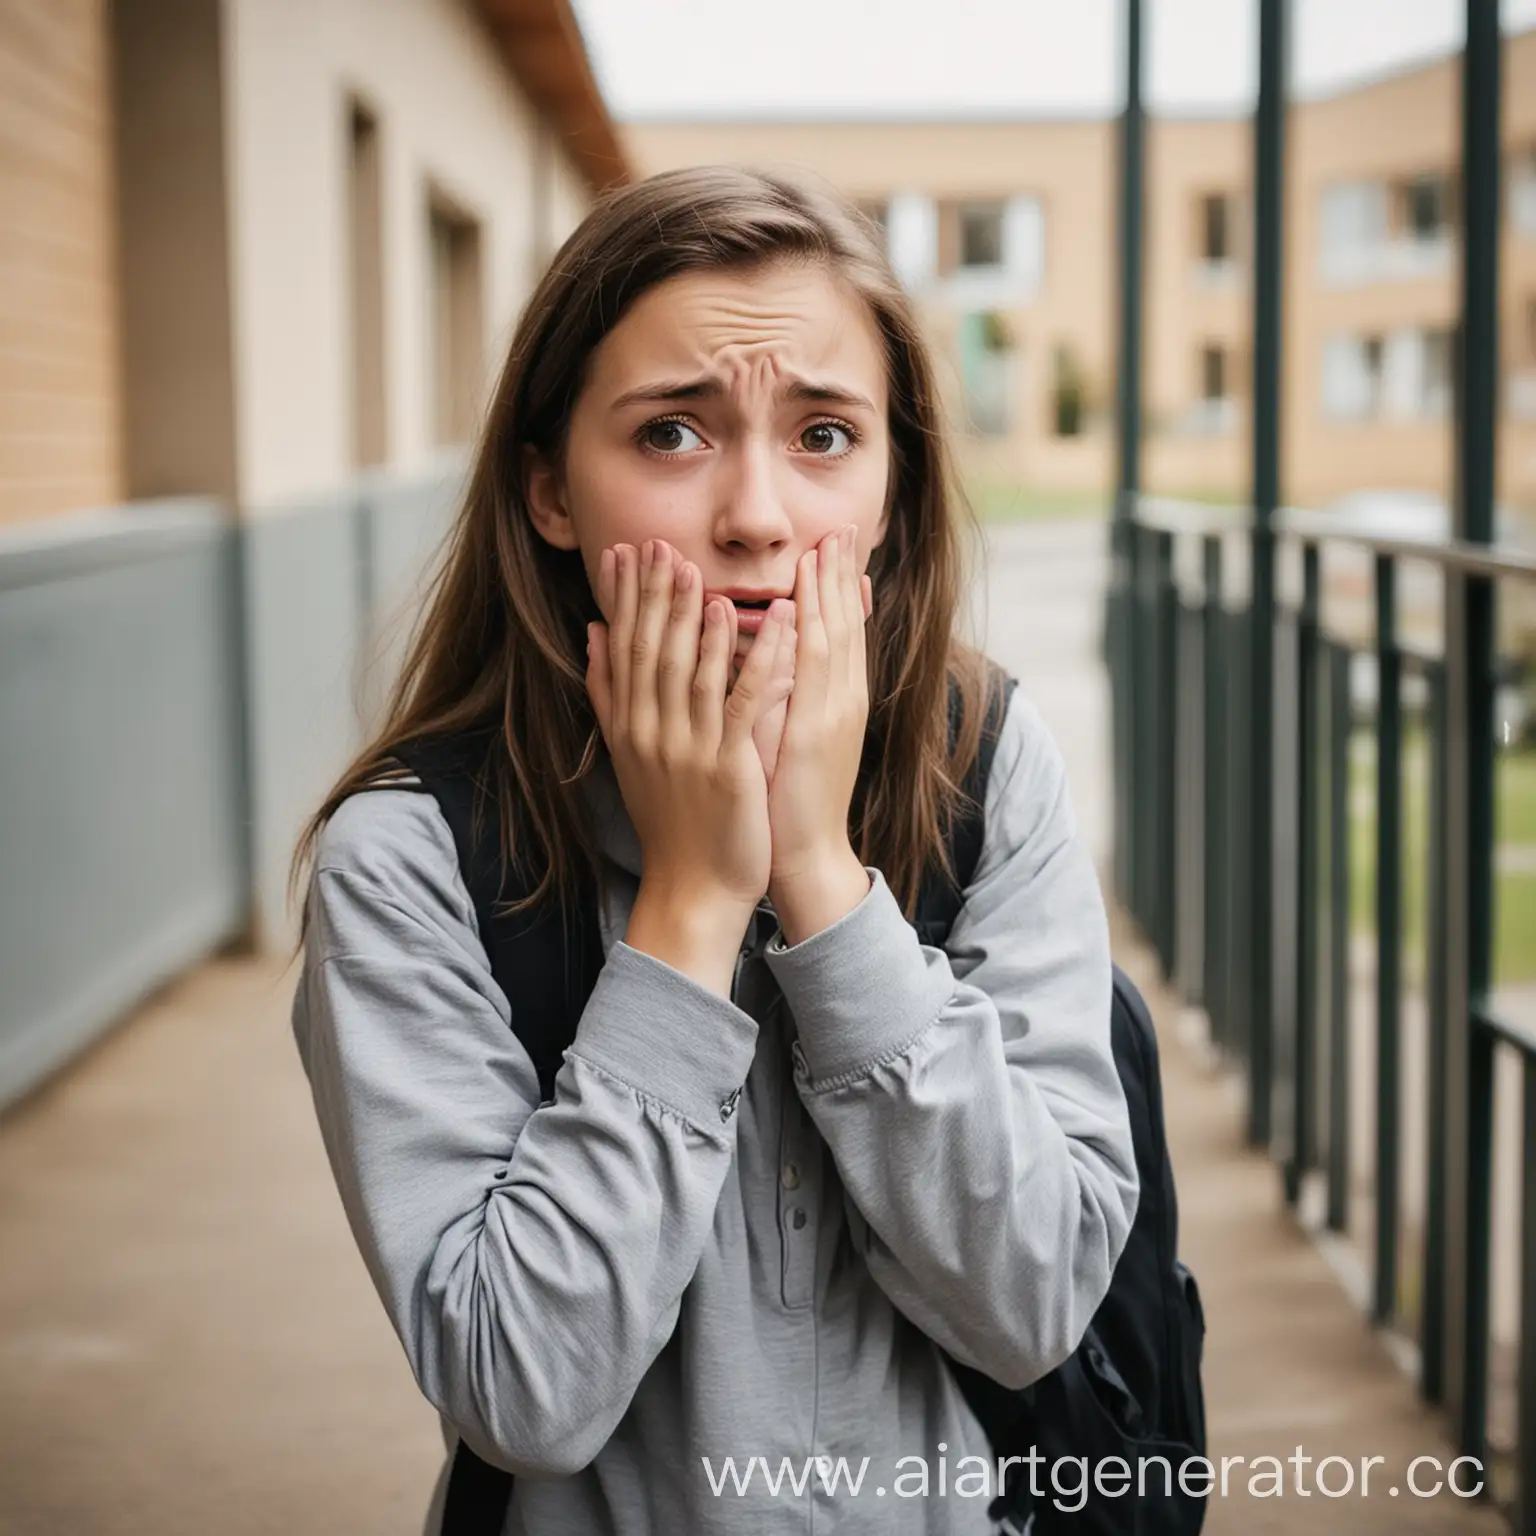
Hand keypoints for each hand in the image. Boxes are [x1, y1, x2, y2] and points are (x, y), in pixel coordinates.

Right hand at [586, 540, 794, 922]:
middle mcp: (651, 731)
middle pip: (651, 649)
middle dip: (655, 593)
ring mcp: (687, 747)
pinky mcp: (727, 764)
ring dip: (695, 616)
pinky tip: (762, 620)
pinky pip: (741, 700)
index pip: (623, 648)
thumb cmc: (669, 821)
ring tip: (699, 569)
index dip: (625, 597)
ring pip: (690, 669)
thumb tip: (593, 634)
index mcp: (630, 725)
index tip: (624, 551)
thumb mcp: (628, 753)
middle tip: (658, 542)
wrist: (691, 887)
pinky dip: (753, 656)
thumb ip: (609, 692)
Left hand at [765, 525, 874, 937]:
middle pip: (846, 623)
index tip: (835, 542)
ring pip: (834, 636)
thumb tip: (778, 650)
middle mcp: (844, 699)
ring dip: (828, 588)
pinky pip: (812, 674)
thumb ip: (788, 691)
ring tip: (825, 545)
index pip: (844, 629)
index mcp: (839, 699)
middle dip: (842, 573)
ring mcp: (834, 713)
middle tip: (840, 526)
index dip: (841, 585)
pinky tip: (797, 603)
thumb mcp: (793, 734)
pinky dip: (807, 634)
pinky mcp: (814, 733)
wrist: (807, 855)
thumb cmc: (790, 798)